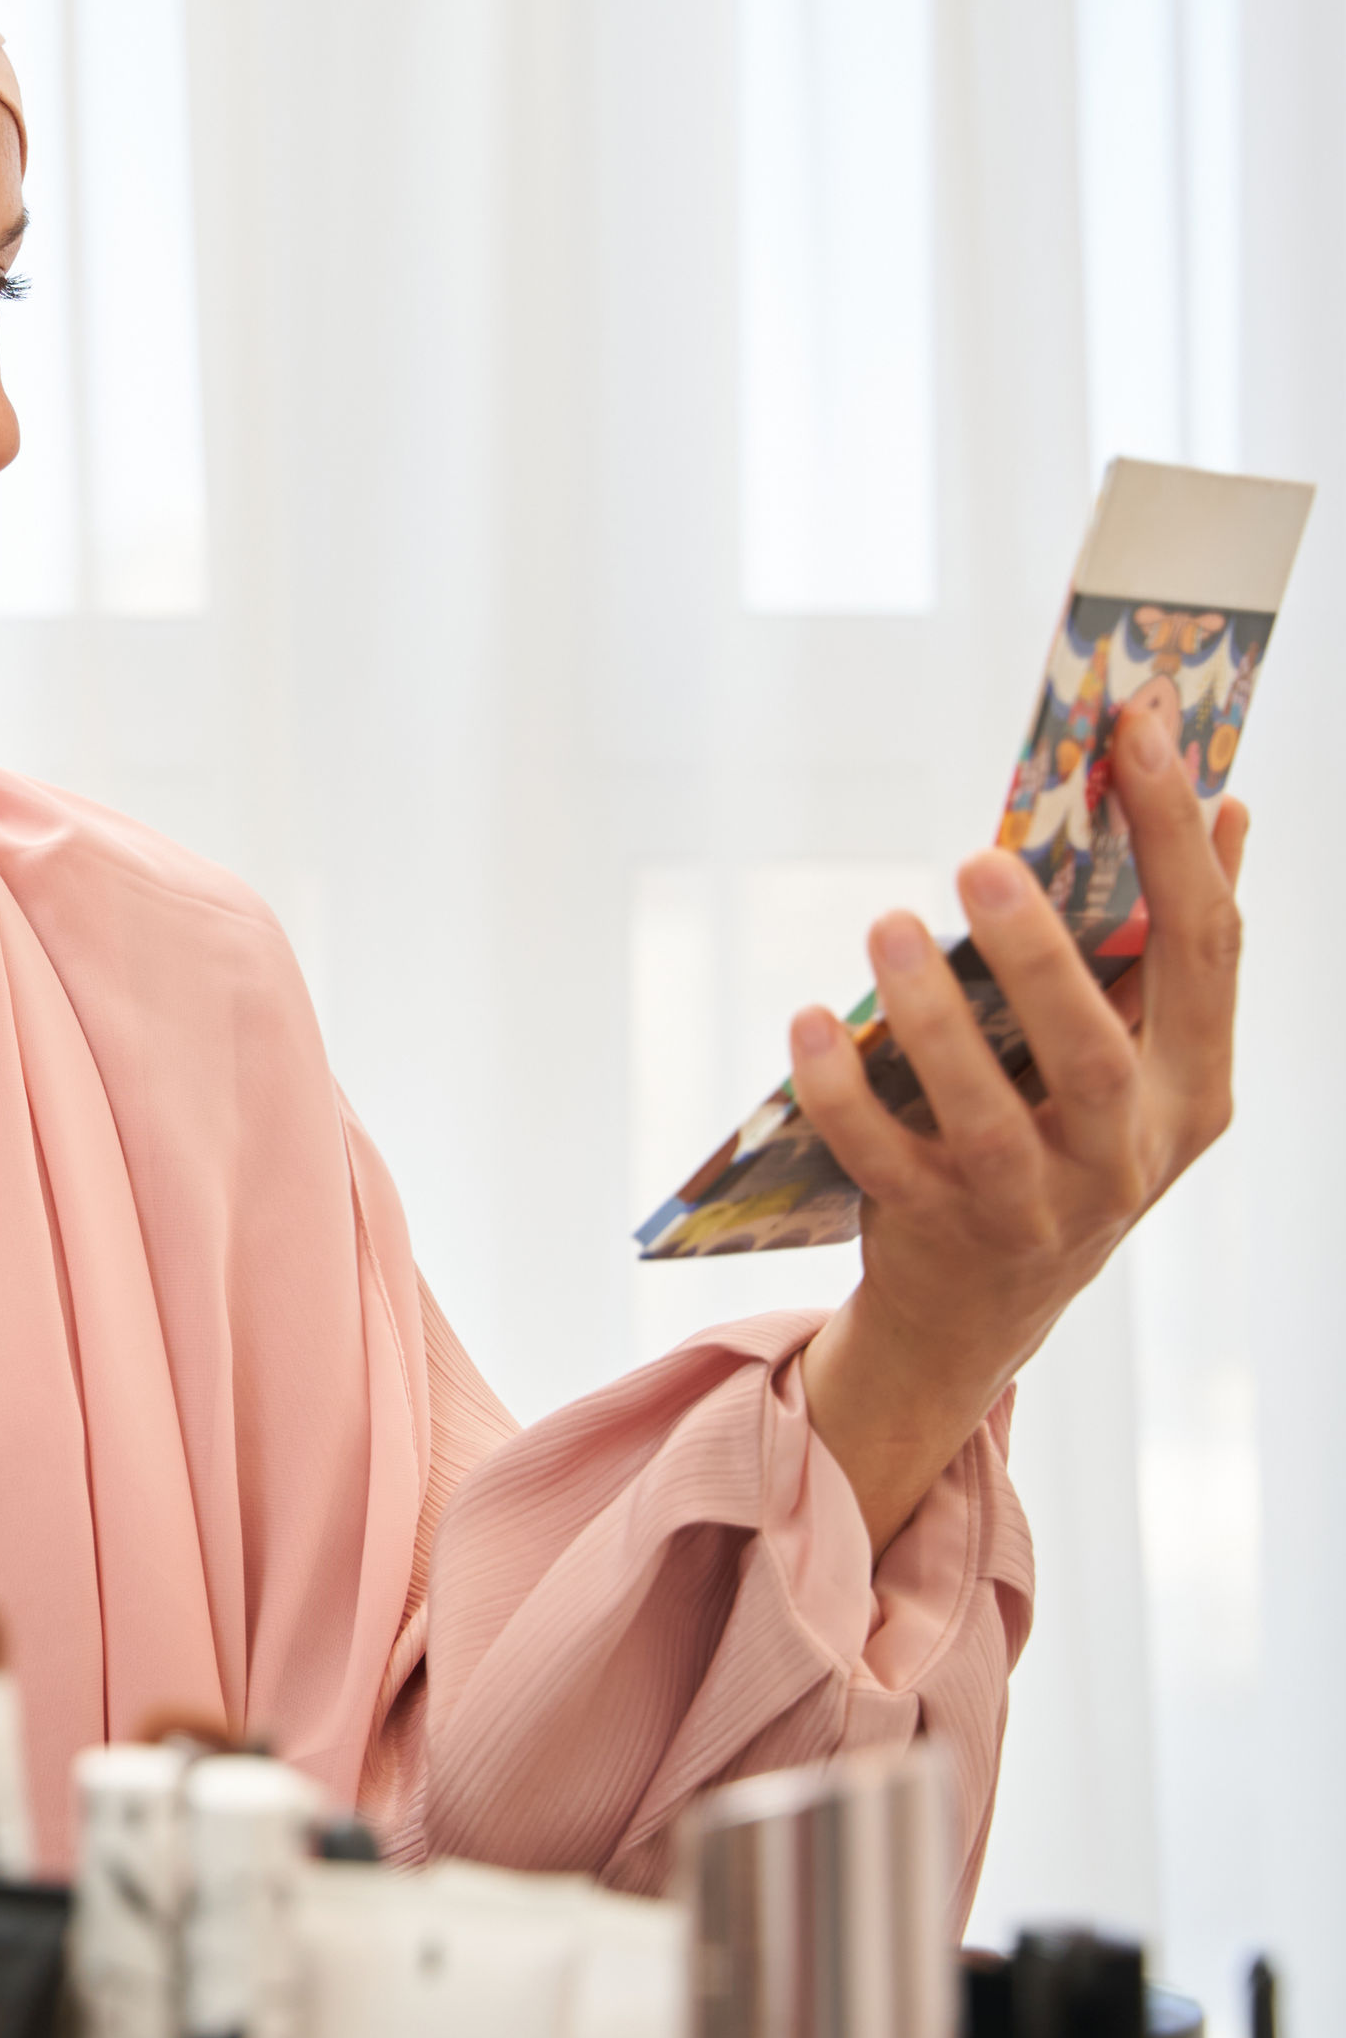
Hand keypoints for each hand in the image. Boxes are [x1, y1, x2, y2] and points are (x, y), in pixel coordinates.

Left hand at [795, 695, 1250, 1545]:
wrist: (982, 1307)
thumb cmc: (1067, 1141)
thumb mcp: (1146, 1064)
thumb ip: (1181, 947)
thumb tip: (1229, 809)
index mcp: (1193, 1089)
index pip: (1211, 950)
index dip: (1181, 837)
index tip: (1141, 730)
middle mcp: (1126, 1153)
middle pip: (1092, 1045)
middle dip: (1039, 949)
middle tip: (978, 856)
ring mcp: (1030, 1203)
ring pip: (983, 1111)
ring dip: (929, 1015)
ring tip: (885, 925)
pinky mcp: (933, 1231)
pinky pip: (879, 1156)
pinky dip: (839, 1090)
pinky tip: (807, 1023)